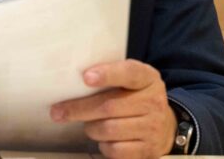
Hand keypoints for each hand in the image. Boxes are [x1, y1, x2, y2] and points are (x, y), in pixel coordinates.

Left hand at [50, 59, 175, 158]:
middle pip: (109, 106)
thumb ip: (111, 75)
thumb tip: (73, 78)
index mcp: (147, 78)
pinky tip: (103, 139)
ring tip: (88, 124)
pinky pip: (116, 150)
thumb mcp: (131, 80)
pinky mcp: (148, 150)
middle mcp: (153, 102)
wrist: (165, 125)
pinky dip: (103, 145)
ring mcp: (152, 127)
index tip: (85, 77)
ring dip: (91, 128)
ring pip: (109, 129)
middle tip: (58, 111)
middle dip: (78, 109)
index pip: (129, 73)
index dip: (107, 74)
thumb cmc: (136, 97)